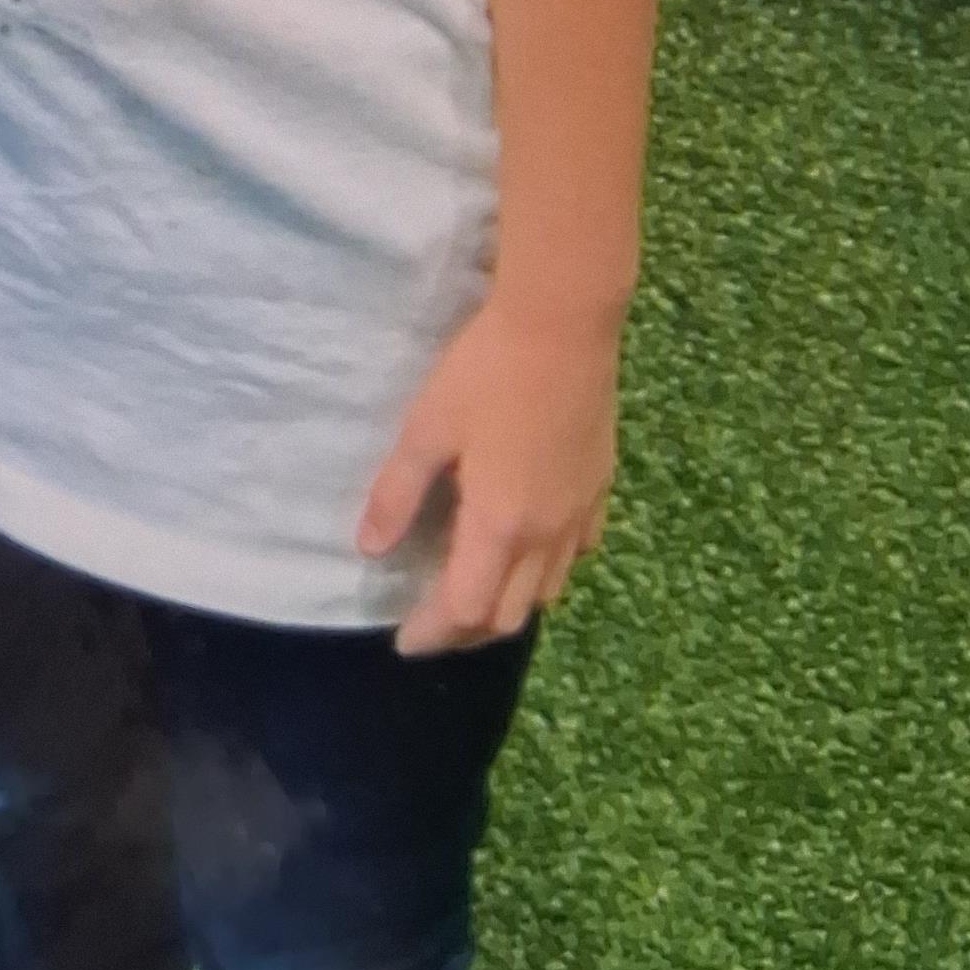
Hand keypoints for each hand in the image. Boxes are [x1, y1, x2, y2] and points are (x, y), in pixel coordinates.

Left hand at [360, 295, 620, 652]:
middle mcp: (545, 536)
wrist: (564, 326)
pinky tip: (525, 549)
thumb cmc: (486, 372)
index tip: (404, 642)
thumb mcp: (426, 429)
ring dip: (507, 605)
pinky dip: (546, 571)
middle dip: (466, 631)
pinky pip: (575, 555)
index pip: (465, 609)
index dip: (433, 633)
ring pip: (547, 591)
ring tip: (472, 591)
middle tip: (431, 624)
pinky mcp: (600, 490)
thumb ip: (397, 493)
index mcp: (499, 526)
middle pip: (508, 614)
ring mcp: (579, 515)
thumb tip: (369, 548)